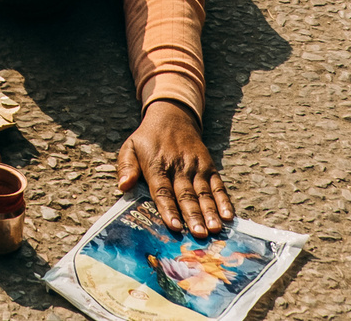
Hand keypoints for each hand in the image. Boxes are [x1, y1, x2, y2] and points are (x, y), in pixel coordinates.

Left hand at [116, 101, 233, 238]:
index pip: (162, 190)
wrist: (172, 116)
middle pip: (186, 195)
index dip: (168, 209)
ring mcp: (196, 167)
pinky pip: (217, 185)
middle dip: (193, 216)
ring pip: (203, 192)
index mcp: (157, 166)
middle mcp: (178, 168)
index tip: (174, 226)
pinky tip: (228, 215)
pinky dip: (224, 200)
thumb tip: (123, 186)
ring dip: (210, 212)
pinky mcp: (208, 166)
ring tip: (215, 229)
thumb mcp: (130, 147)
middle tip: (199, 234)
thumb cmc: (148, 139)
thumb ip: (126, 167)